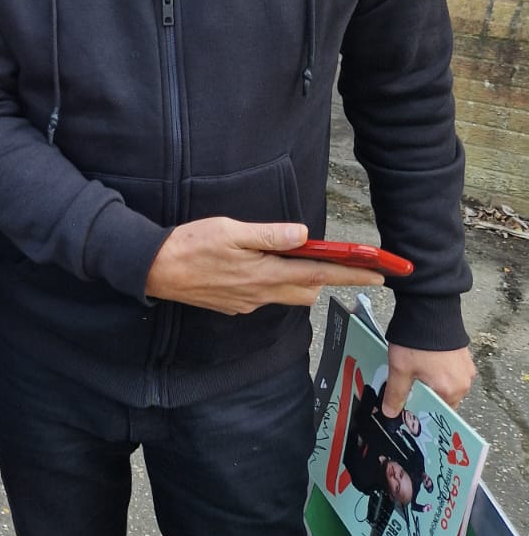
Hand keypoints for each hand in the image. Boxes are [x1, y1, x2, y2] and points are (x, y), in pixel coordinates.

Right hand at [144, 218, 384, 315]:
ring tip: (288, 260)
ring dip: (296, 281)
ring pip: (286, 295)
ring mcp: (247, 303)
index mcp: (265, 273)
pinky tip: (253, 269)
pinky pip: (263, 297)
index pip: (319, 276)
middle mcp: (261, 293)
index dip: (352, 275)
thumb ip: (269, 234)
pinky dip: (270, 284)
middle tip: (334, 261)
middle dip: (324, 279)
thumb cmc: (189, 245)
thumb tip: (303, 235)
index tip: (380, 276)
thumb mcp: (230, 230)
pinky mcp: (233, 305)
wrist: (154, 269)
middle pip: (307, 291)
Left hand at [381, 344, 475, 415]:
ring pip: (446, 384)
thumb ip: (396, 394)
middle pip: (443, 399)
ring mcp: (465, 367)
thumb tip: (391, 412)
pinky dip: (438, 371)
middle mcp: (464, 382)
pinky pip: (450, 371)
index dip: (422, 411)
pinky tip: (423, 362)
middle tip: (408, 389)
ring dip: (431, 382)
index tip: (409, 409)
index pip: (438, 413)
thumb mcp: (400, 370)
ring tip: (413, 373)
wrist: (430, 308)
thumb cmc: (417, 341)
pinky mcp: (463, 355)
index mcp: (451, 390)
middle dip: (425, 396)